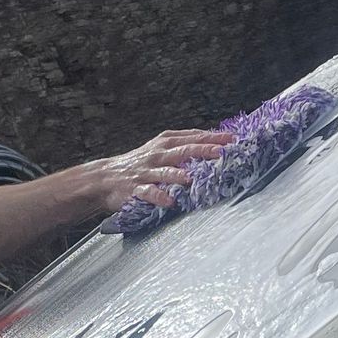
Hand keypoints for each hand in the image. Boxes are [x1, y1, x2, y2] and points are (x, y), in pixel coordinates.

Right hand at [78, 128, 230, 216]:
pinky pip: (149, 192)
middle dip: (202, 151)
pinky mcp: (135, 189)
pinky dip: (159, 196)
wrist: (105, 178)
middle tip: (221, 152)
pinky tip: (170, 201)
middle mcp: (158, 155)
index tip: (233, 139)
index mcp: (166, 142)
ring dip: (179, 174)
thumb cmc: (139, 164)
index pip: (193, 137)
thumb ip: (184, 146)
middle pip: (183, 150)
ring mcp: (147, 172)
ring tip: (193, 178)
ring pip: (166, 171)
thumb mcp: (161, 149)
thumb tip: (214, 145)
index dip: (212, 138)